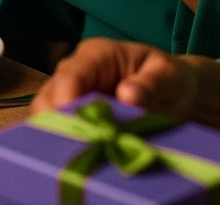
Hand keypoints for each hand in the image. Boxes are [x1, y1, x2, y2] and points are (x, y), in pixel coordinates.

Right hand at [31, 38, 219, 144]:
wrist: (173, 93)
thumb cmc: (169, 79)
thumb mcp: (169, 76)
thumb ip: (151, 83)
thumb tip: (127, 94)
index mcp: (97, 55)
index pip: (71, 74)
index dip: (66, 99)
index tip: (73, 126)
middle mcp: (76, 73)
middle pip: (48, 97)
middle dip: (56, 125)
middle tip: (76, 151)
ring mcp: (71, 96)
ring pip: (45, 118)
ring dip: (58, 140)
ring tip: (77, 160)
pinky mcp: (74, 119)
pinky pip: (57, 134)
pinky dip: (63, 149)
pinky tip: (78, 164)